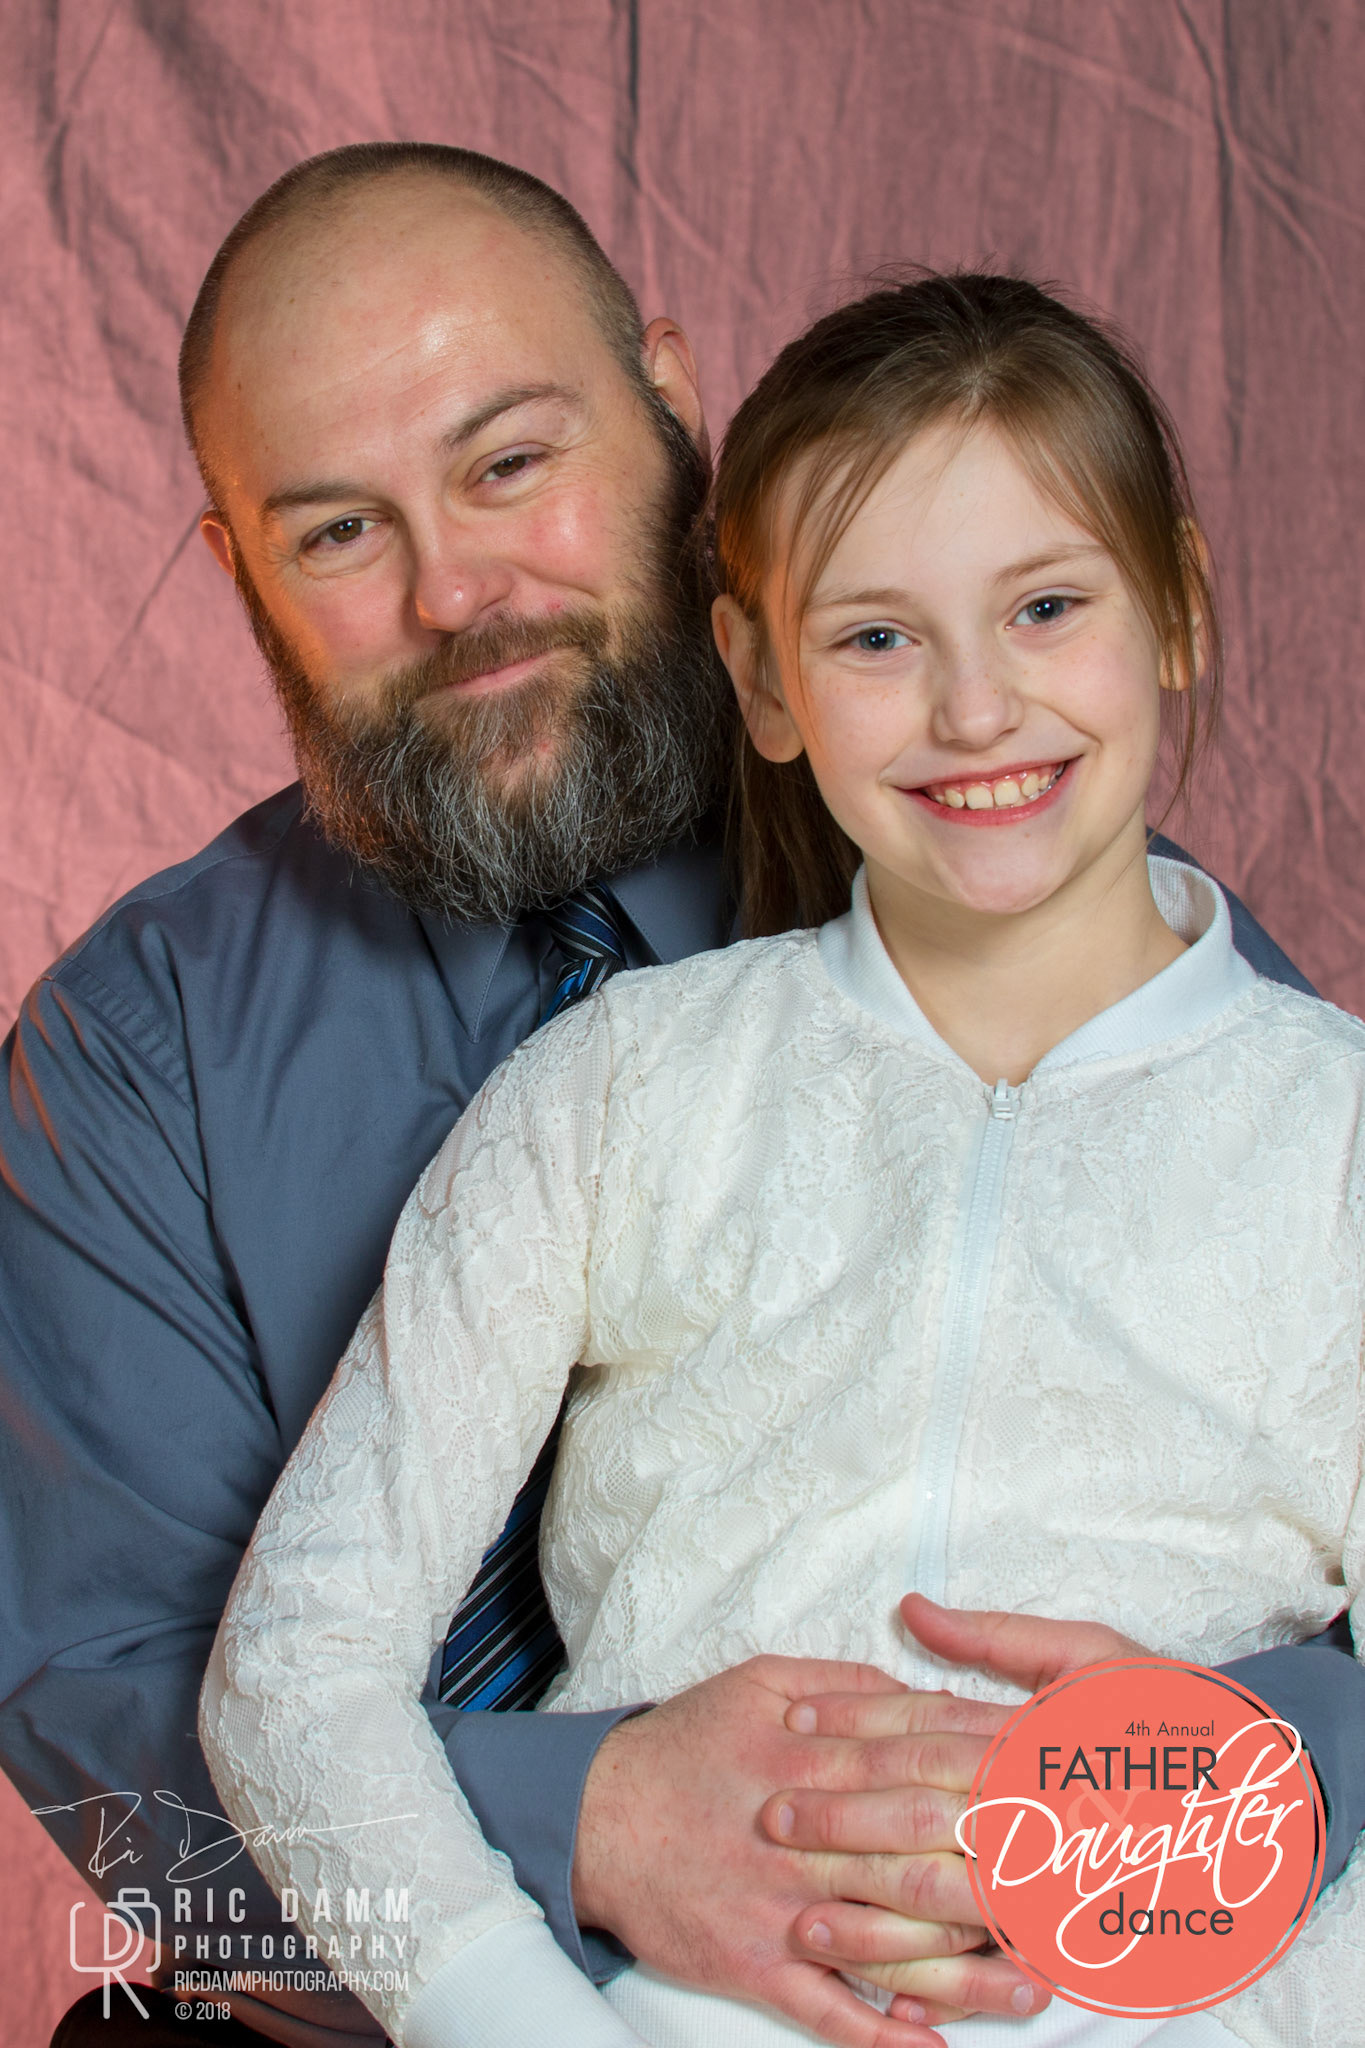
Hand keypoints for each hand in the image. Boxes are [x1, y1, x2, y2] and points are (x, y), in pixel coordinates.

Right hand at [572, 1655, 1043, 2047]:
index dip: (990, 1771)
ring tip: (1036, 1980)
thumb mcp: (758, 1680)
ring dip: (965, 1965)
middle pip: (917, 1848)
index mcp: (811, 1750)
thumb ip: (842, 1680)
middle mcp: (806, 1830)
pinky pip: (827, 2009)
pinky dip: (881, 2034)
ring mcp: (784, 1904)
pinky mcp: (757, 1963)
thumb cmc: (684, 1744)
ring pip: (890, 1939)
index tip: (1055, 1786)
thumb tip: (914, 1684)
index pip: (919, 1759)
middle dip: (998, 1866)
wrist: (597, 1815)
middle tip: (1074, 1884)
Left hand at [774, 1599, 1146, 2019]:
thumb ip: (992, 1638)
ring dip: (871, 1916)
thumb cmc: (1154, 1712)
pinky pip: (999, 1969)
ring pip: (947, 1903)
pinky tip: (894, 2001)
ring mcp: (1056, 1876)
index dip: (851, 1727)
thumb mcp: (1082, 1653)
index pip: (921, 1730)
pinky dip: (947, 1988)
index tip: (793, 1726)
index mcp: (1031, 1739)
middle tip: (771, 1819)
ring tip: (805, 1920)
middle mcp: (1040, 1809)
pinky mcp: (1074, 1931)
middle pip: (920, 1819)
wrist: (1245, 1793)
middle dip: (838, 1822)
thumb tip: (912, 1610)